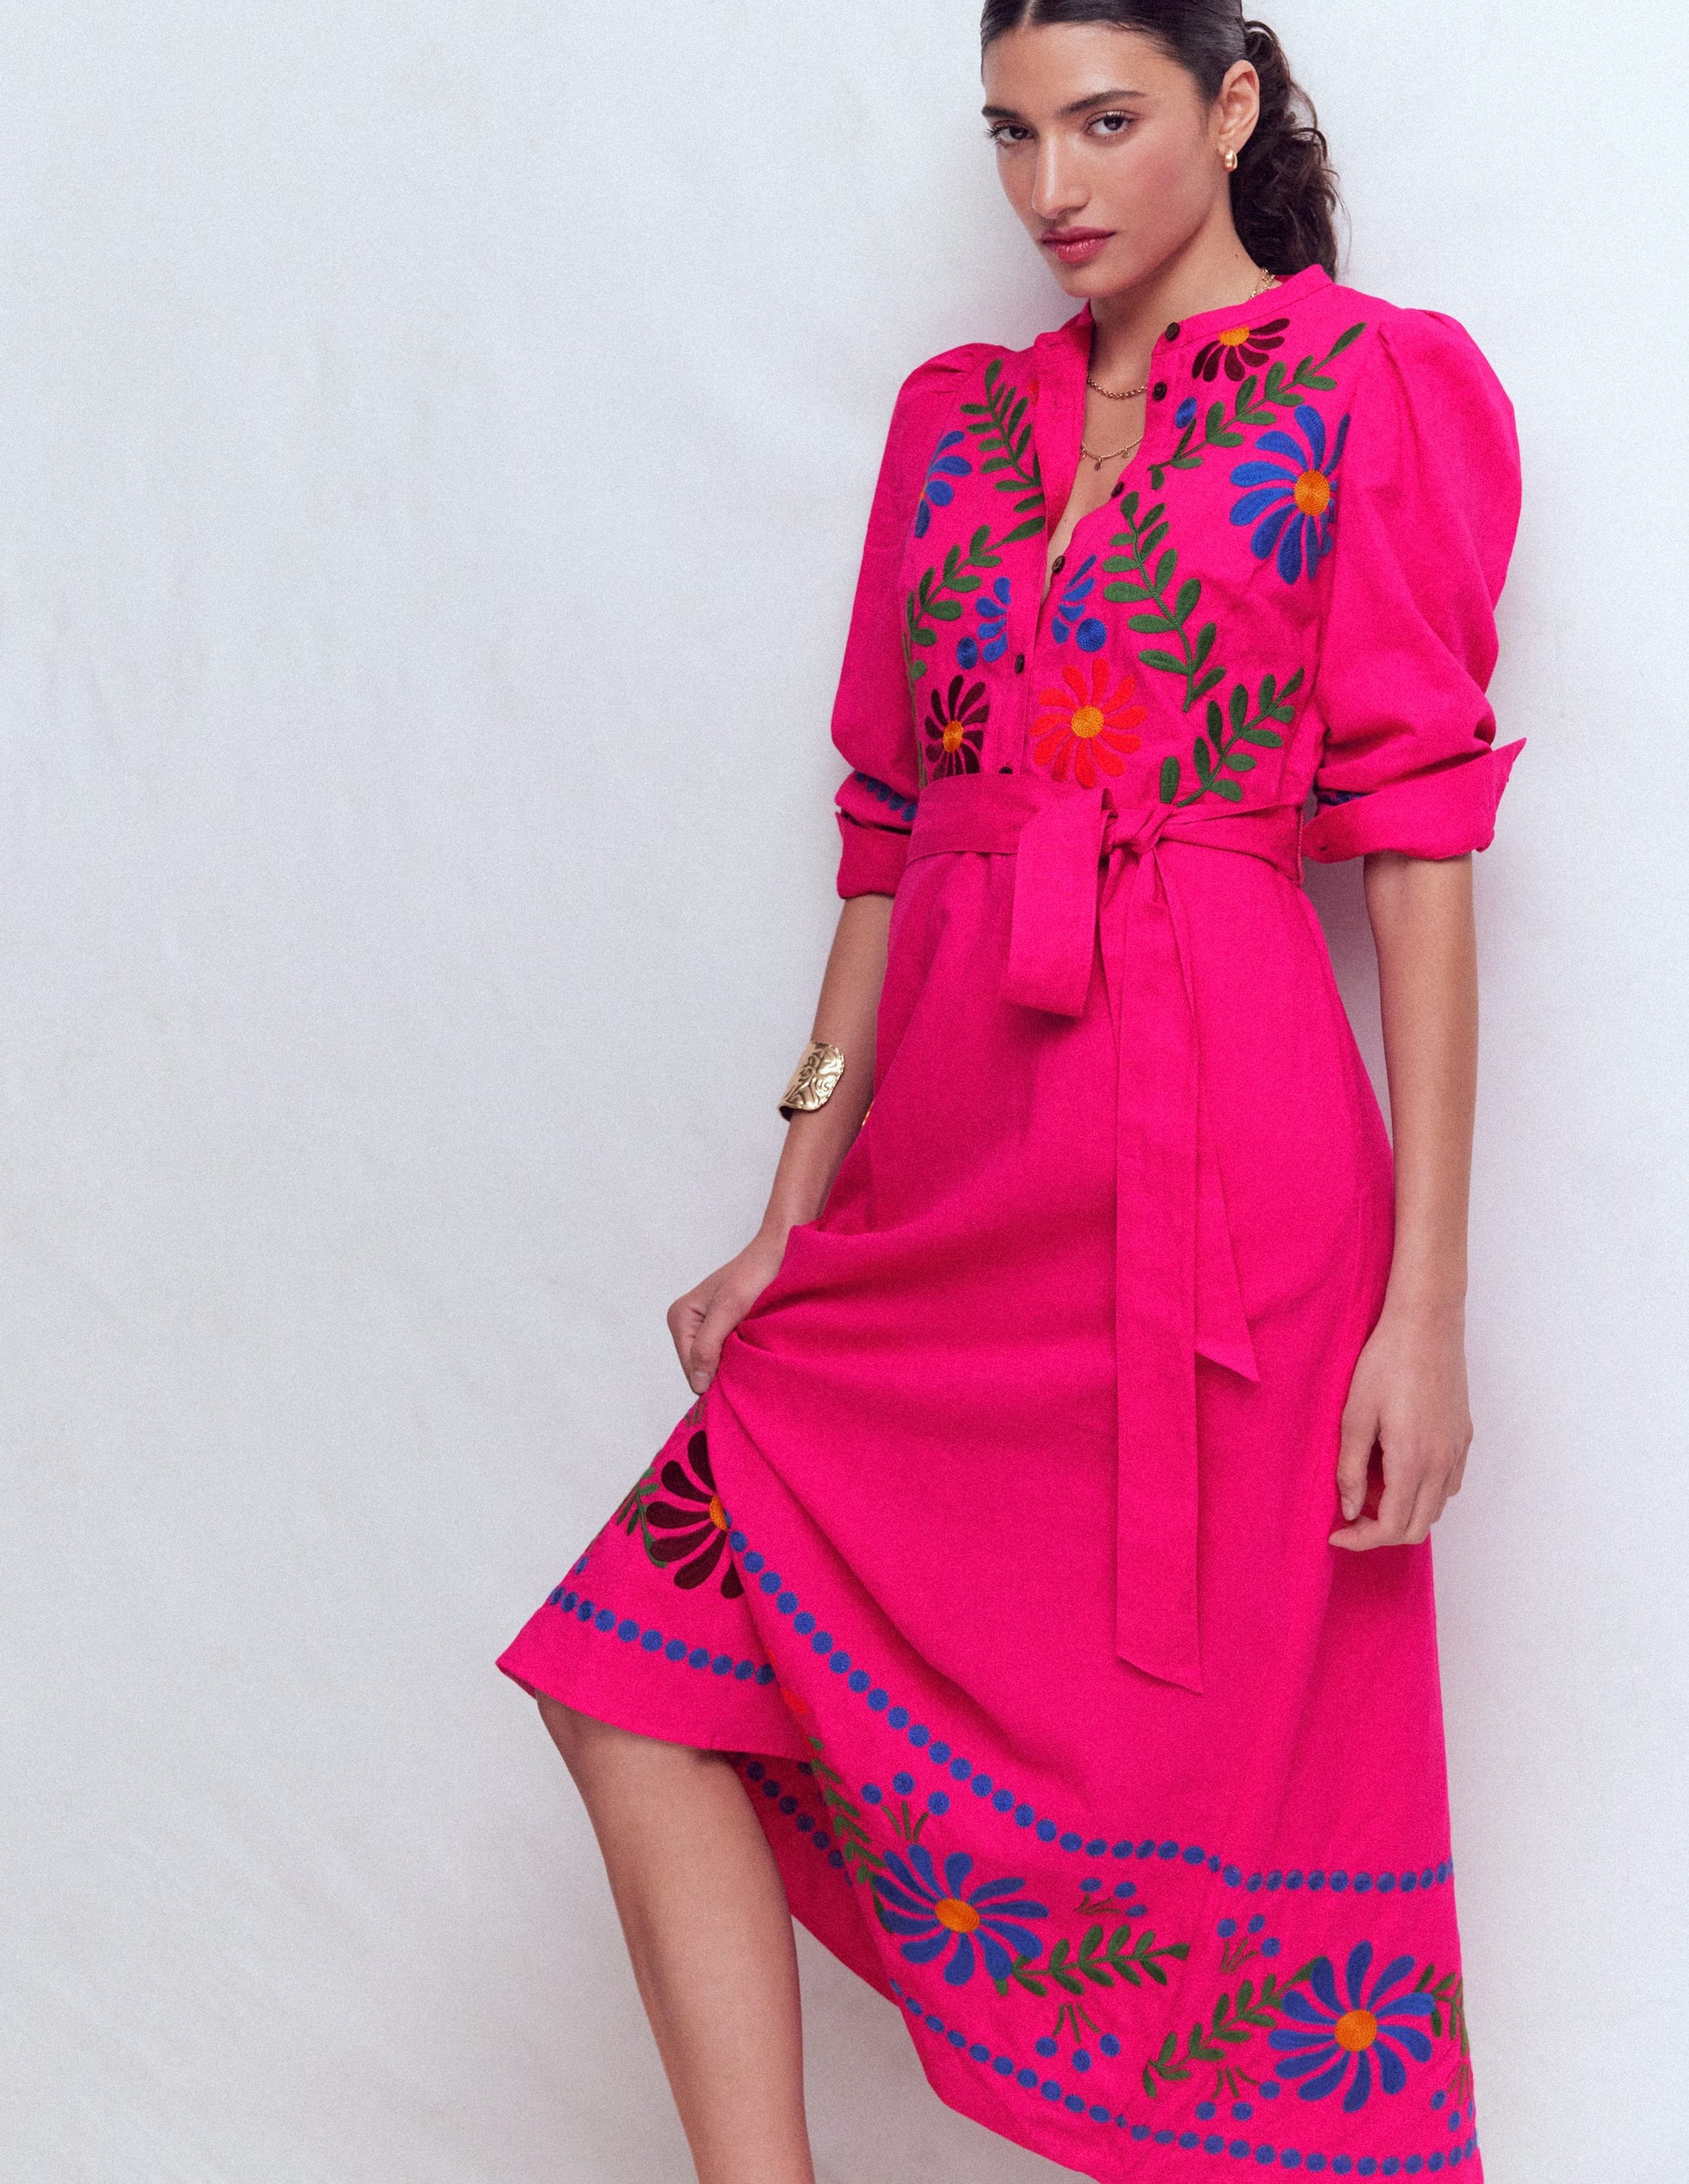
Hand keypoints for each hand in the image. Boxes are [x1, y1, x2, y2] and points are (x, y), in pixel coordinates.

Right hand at [667, 1227, 791, 1397]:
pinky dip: (743, 1356)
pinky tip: (756, 1345)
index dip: (716, 1375)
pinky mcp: (724, 1330)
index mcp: (680, 1318)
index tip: (744, 1366)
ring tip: (755, 1348)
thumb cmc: (756, 1273)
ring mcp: (707, 1329)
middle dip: (726, 1369)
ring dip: (737, 1363)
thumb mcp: (730, 1307)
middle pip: (702, 1370)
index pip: (691, 1370)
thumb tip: (698, 1385)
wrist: (779, 1252)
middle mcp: (689, 1325)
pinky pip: (728, 1356)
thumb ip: (708, 1345)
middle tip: (752, 1355)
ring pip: (717, 1365)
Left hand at [1330, 1303, 1472, 1551]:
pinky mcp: (1464, 1438)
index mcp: (1412, 1461)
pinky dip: (1424, 1495)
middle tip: (1349, 1519)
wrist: (1426, 1324)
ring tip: (1369, 1493)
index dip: (1361, 1540)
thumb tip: (1350, 1508)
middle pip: (1417, 1528)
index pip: (1391, 1527)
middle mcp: (1443, 1464)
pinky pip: (1448, 1485)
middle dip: (1380, 1534)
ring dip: (1403, 1514)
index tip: (1336, 1534)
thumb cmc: (1385, 1363)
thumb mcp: (1355, 1415)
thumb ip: (1350, 1468)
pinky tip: (1397, 1473)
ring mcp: (1458, 1452)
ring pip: (1436, 1509)